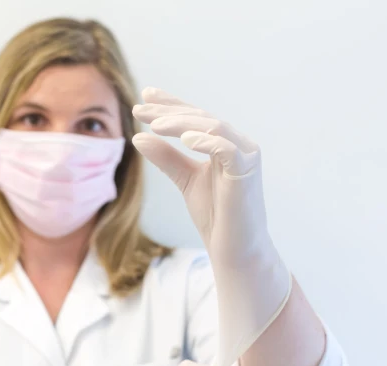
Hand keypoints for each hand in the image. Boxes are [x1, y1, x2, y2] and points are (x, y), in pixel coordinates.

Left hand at [131, 87, 291, 365]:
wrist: (233, 248)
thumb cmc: (215, 215)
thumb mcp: (184, 179)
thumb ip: (166, 157)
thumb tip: (138, 136)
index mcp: (223, 143)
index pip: (194, 117)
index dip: (170, 103)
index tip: (144, 95)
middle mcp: (237, 143)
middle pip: (200, 118)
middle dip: (169, 111)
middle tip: (139, 109)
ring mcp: (245, 154)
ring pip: (212, 127)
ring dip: (181, 124)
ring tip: (155, 124)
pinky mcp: (247, 169)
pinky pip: (226, 147)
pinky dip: (205, 141)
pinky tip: (184, 140)